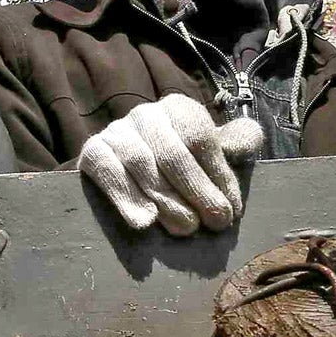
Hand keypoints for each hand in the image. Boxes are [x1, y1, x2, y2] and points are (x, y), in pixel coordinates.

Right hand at [78, 93, 264, 236]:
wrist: (128, 172)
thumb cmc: (186, 167)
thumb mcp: (215, 152)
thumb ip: (237, 143)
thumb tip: (243, 144)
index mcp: (179, 108)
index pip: (200, 138)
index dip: (218, 174)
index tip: (231, 209)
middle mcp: (145, 114)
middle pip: (172, 153)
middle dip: (198, 191)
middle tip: (215, 223)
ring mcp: (116, 131)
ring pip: (141, 164)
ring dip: (167, 201)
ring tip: (187, 229)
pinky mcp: (92, 152)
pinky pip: (108, 172)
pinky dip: (127, 198)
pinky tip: (145, 223)